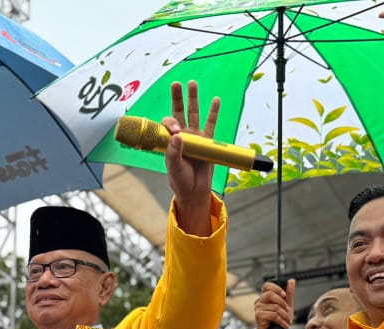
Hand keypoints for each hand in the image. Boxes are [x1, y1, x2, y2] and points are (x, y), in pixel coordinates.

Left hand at [164, 80, 219, 236]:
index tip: (176, 129)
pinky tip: (215, 100)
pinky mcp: (208, 141)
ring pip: (194, 114)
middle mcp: (182, 135)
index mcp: (170, 141)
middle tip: (176, 84)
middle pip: (179, 112)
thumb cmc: (180, 180)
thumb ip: (174, 153)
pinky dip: (214, 112)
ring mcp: (196, 137)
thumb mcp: (173, 168)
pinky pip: (211, 124)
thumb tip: (177, 135)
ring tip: (192, 83)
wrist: (194, 191)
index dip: (171, 123)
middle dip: (177, 98)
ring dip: (193, 99)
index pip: (168, 124)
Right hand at [254, 279, 295, 328]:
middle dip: (283, 304)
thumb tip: (292, 280)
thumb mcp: (287, 307)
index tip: (284, 295)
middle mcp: (259, 302)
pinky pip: (273, 315)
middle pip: (271, 294)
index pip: (267, 285)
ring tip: (287, 322)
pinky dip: (282, 321)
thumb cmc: (279, 322)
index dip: (276, 288)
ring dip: (285, 316)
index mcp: (265, 298)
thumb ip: (289, 294)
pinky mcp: (258, 317)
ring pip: (275, 307)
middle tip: (288, 312)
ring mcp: (257, 309)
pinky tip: (284, 326)